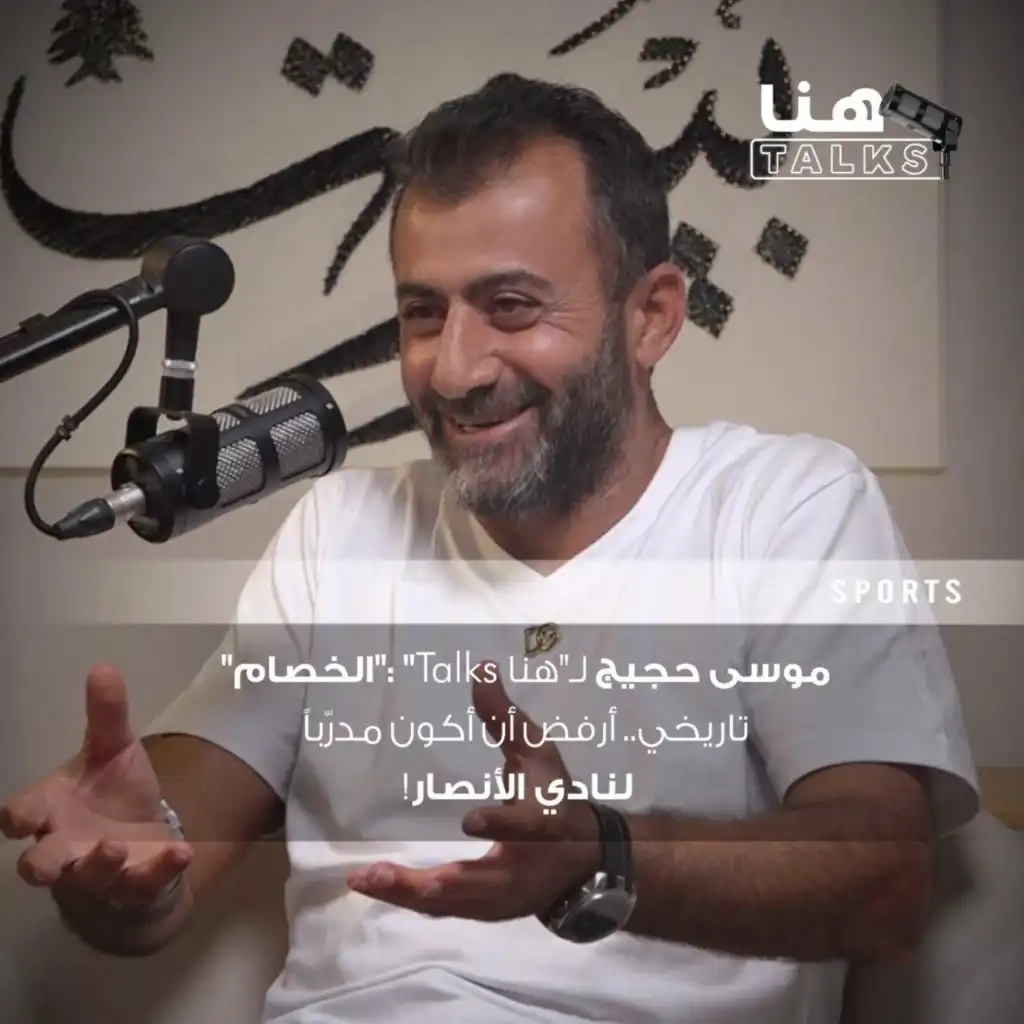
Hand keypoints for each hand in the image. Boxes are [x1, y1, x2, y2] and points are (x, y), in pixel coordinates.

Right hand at [0, 664, 192, 908]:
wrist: (141, 834)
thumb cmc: (112, 790)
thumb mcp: (113, 747)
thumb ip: (107, 715)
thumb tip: (103, 667)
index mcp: (52, 809)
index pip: (21, 815)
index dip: (18, 818)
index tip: (22, 819)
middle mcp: (66, 846)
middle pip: (41, 863)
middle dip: (41, 864)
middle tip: (46, 864)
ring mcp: (99, 871)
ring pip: (91, 877)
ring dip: (100, 864)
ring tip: (114, 846)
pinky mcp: (134, 885)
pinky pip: (145, 883)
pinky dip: (162, 869)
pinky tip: (183, 853)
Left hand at [347, 664, 599, 920]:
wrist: (584, 860)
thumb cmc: (555, 797)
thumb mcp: (537, 753)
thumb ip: (505, 717)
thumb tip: (480, 668)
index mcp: (542, 824)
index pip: (525, 825)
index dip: (501, 822)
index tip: (469, 819)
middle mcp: (520, 869)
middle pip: (472, 880)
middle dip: (424, 881)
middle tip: (375, 871)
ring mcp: (501, 898)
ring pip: (451, 902)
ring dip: (406, 894)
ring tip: (361, 879)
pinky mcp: (486, 912)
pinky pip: (445, 909)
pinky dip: (411, 901)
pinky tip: (376, 887)